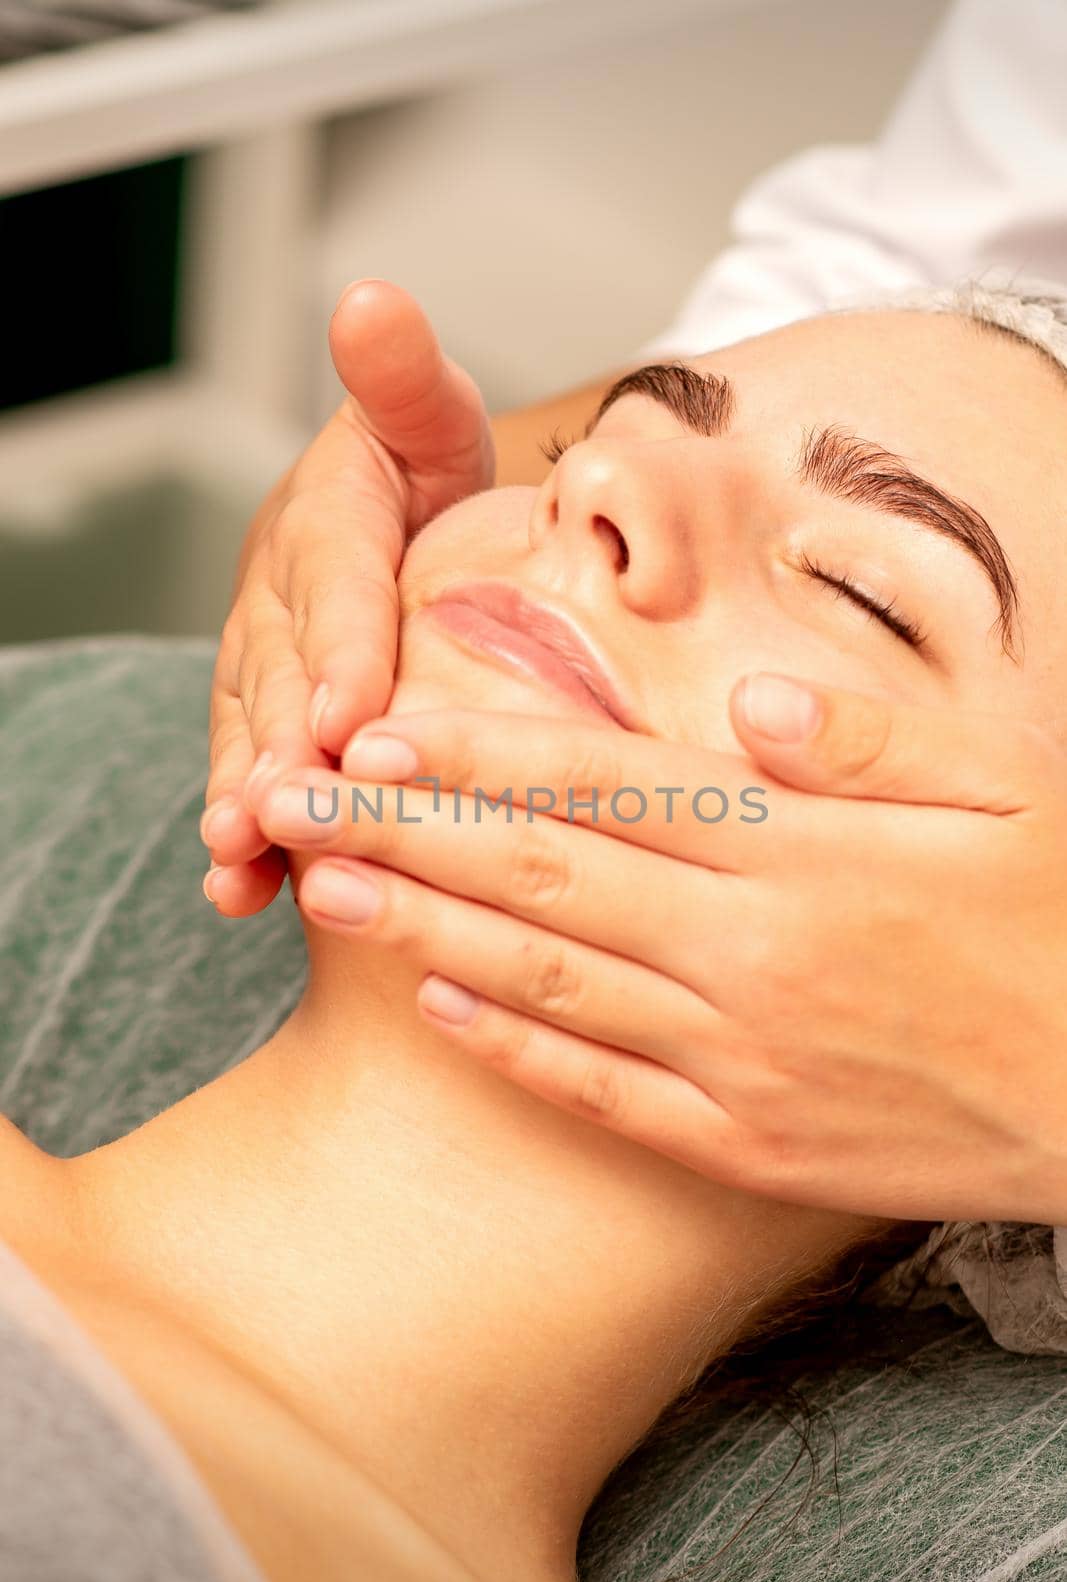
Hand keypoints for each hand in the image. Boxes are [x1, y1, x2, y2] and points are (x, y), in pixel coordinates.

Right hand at [201, 280, 494, 916]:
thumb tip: (370, 298)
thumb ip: (402, 375)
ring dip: (244, 797)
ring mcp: (264, 668)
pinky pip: (251, 775)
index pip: (333, 580)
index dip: (336, 644)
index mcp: (326, 520)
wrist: (400, 526)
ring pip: (249, 735)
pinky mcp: (266, 723)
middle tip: (279, 808)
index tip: (342, 710)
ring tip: (242, 856)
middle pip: (274, 674)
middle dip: (274, 744)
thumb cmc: (427, 478)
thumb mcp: (428, 416)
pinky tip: (240, 895)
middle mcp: (279, 599)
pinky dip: (246, 841)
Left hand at [250, 676, 1066, 1224]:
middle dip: (400, 833)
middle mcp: (750, 951)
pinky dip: (513, 1049)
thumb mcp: (1009, 792)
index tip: (375, 731)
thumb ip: (873, 738)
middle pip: (542, 876)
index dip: (478, 755)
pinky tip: (433, 1011)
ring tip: (320, 892)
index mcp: (802, 850)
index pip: (606, 784)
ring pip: (548, 981)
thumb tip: (746, 700)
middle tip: (287, 801)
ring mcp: (740, 1058)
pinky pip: (604, 1093)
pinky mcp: (749, 1149)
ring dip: (421, 934)